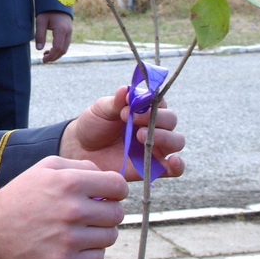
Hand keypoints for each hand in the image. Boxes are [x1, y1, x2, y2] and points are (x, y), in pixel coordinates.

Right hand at [0, 156, 127, 258]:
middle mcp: (71, 210)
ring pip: (110, 236)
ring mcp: (69, 238)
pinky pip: (98, 257)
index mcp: (68, 182)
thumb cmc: (20, 197)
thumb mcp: (44, 168)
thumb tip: (106, 177)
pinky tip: (73, 243)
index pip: (118, 186)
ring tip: (79, 228)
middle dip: (107, 211)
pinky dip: (90, 251)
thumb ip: (79, 165)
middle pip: (117, 213)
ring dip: (99, 232)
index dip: (116, 190)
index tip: (109, 194)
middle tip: (91, 212)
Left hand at [35, 11, 72, 62]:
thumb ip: (39, 35)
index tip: (43, 60)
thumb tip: (39, 49)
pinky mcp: (69, 30)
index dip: (51, 56)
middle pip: (63, 50)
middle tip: (44, 59)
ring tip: (45, 54)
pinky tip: (50, 49)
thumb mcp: (40, 21)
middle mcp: (68, 31)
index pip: (57, 48)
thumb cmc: (47, 10)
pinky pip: (66, 43)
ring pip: (65, 47)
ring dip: (57, 53)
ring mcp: (70, 31)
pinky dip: (59, 48)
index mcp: (61, 30)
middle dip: (54, 57)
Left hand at [59, 86, 184, 180]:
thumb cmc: (94, 125)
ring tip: (140, 136)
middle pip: (171, 120)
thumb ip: (116, 102)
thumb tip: (126, 89)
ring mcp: (156, 147)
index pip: (159, 102)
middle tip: (132, 120)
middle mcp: (155, 127)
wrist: (82, 149)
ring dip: (164, 137)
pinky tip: (173, 161)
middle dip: (155, 118)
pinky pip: (175, 169)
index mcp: (145, 110)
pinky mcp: (154, 167)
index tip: (130, 104)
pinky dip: (178, 165)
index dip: (149, 102)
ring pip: (176, 141)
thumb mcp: (101, 109)